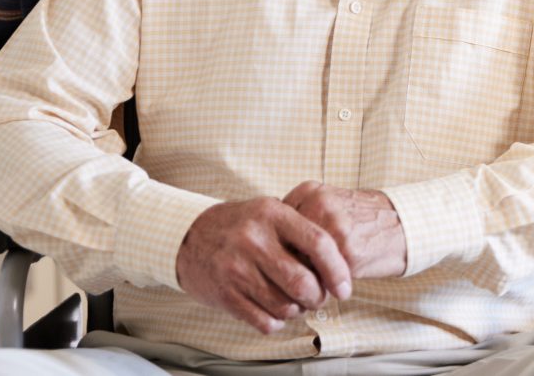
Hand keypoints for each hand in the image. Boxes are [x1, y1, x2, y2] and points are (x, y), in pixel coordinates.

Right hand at [175, 198, 351, 334]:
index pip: (318, 243)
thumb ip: (301, 229)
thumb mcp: (270, 212)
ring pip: (285, 305)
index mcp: (273, 214)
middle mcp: (255, 240)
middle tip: (318, 297)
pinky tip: (276, 312)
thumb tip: (339, 262)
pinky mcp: (224, 293)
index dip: (338, 269)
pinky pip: (263, 320)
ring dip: (298, 310)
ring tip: (296, 303)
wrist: (188, 236)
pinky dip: (277, 322)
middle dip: (318, 297)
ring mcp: (237, 268)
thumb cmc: (240, 225)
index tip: (345, 287)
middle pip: (303, 282)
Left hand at [283, 181, 408, 279]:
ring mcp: (333, 228)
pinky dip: (322, 290)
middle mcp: (319, 205)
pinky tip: (331, 288)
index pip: (272, 229)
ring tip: (312, 289)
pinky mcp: (347, 253)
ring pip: (298, 267)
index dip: (277, 252)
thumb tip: (267, 251)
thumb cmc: (362, 219)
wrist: (405, 225)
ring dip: (303, 284)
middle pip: (282, 249)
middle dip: (286, 270)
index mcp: (310, 191)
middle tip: (294, 282)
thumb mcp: (329, 204)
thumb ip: (299, 219)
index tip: (283, 263)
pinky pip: (320, 281)